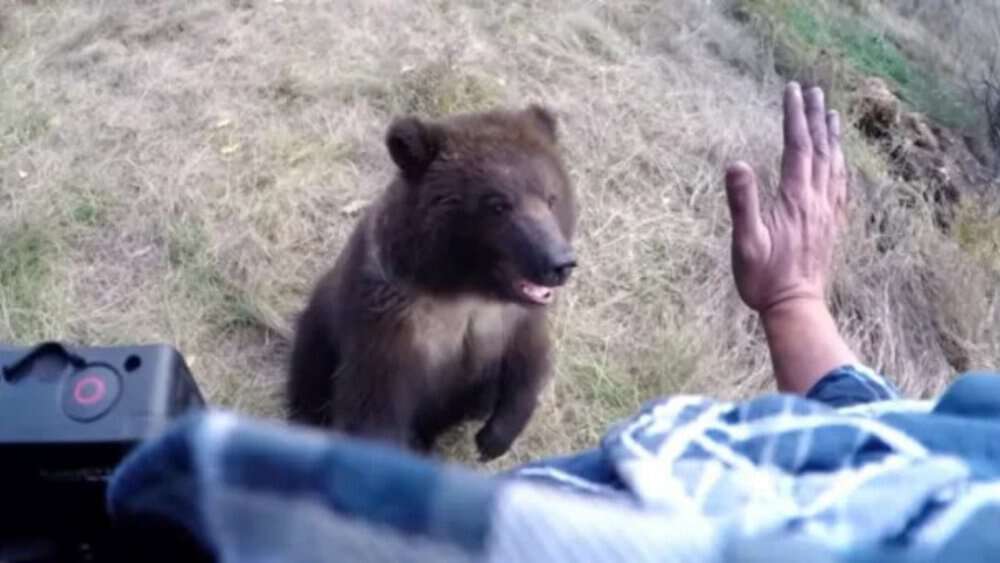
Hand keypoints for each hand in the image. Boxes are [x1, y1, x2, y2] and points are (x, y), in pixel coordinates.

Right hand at [725, 83, 846, 313]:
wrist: (794, 307)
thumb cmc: (763, 278)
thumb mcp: (745, 241)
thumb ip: (742, 202)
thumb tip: (736, 164)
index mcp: (795, 198)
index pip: (797, 147)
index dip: (795, 116)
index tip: (792, 89)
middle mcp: (816, 200)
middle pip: (820, 149)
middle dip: (816, 117)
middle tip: (813, 91)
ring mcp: (827, 213)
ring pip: (834, 164)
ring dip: (832, 137)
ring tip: (831, 114)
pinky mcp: (831, 226)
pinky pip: (841, 186)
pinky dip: (841, 165)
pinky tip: (840, 160)